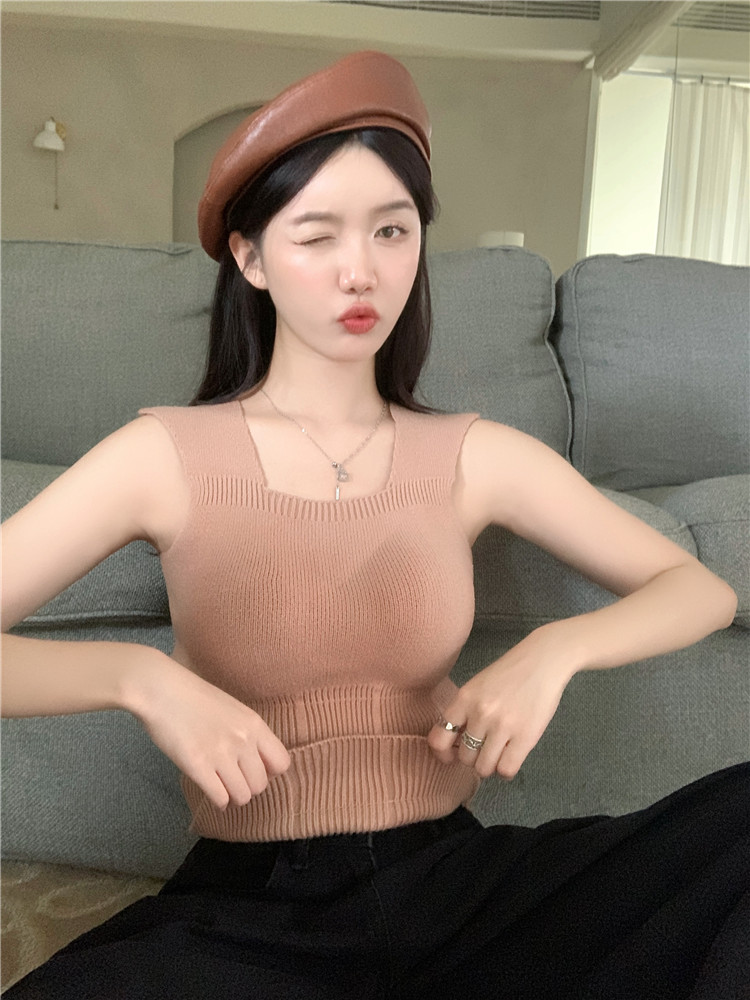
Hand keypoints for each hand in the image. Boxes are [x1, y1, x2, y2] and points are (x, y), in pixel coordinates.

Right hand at [130, 657, 290, 809]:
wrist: (161, 689)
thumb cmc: (194, 697)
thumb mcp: (232, 709)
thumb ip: (246, 732)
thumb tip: (256, 762)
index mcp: (254, 724)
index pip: (282, 763)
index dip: (270, 771)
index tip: (254, 769)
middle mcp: (243, 740)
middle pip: (261, 784)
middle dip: (248, 787)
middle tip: (234, 781)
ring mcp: (221, 754)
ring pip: (242, 796)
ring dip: (232, 795)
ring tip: (222, 787)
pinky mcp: (198, 766)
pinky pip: (220, 798)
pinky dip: (217, 801)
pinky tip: (211, 791)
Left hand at [427, 625, 577, 779]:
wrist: (543, 662)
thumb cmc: (510, 673)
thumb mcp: (478, 686)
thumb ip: (465, 711)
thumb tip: (455, 742)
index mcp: (464, 699)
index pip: (438, 738)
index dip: (443, 753)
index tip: (451, 755)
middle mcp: (480, 714)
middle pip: (464, 757)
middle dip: (472, 758)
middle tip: (483, 751)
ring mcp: (503, 726)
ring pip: (484, 767)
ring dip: (489, 766)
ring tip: (497, 756)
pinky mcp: (525, 737)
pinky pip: (506, 769)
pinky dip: (505, 772)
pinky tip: (509, 760)